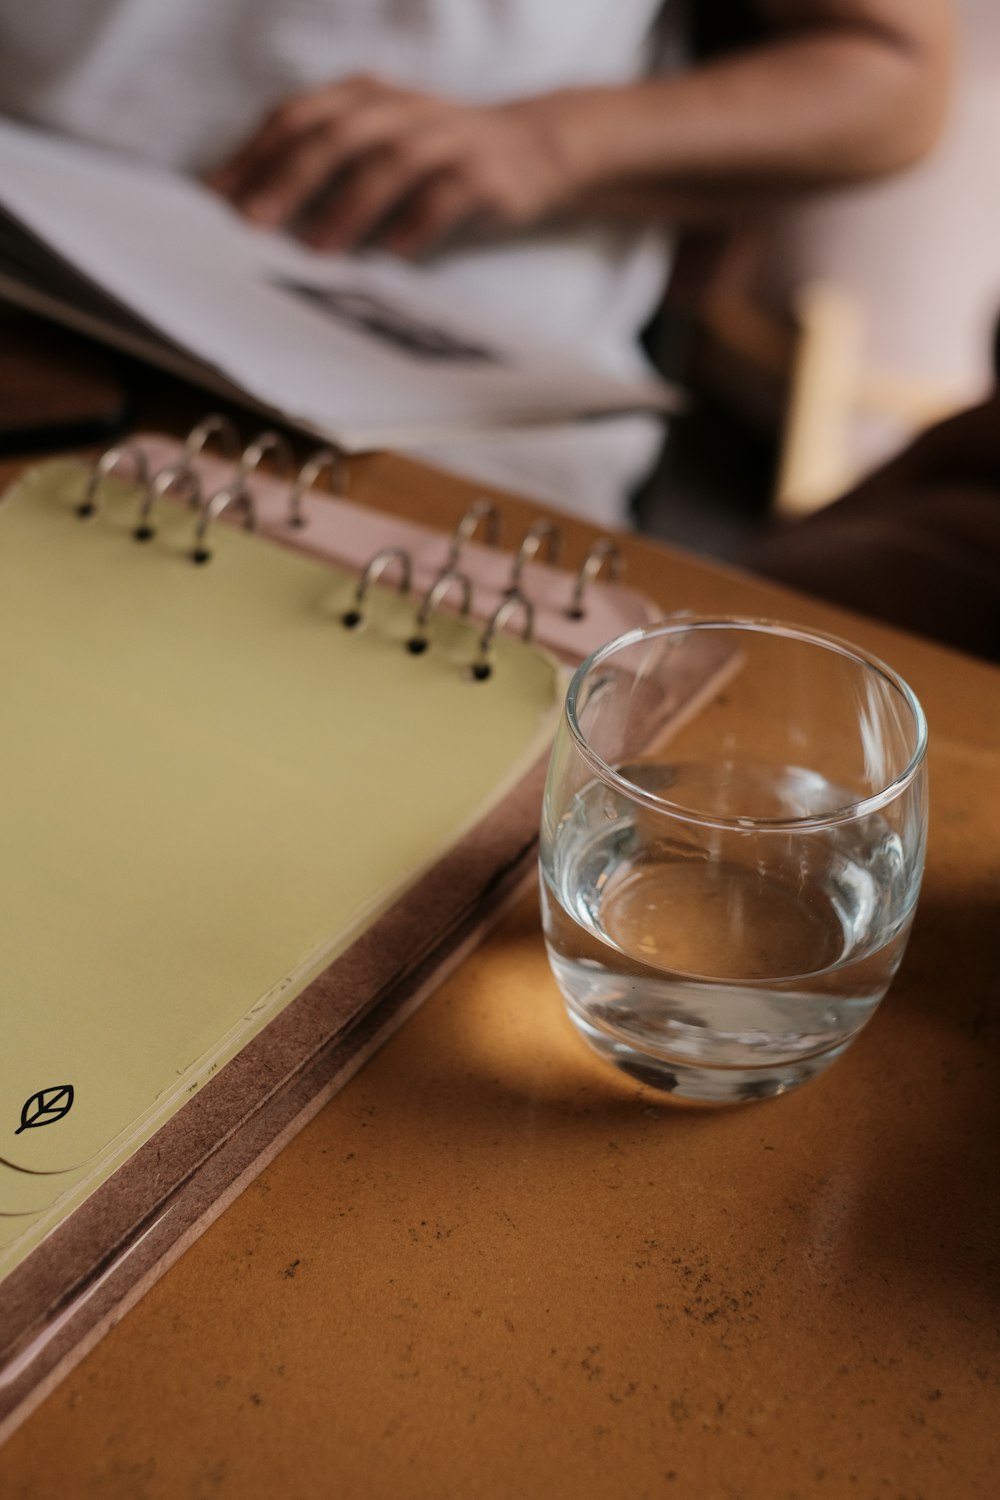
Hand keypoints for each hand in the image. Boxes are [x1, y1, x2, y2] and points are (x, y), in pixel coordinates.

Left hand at [206, 75, 580, 256]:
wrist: (537, 149)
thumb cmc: (438, 158)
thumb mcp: (379, 143)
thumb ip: (325, 163)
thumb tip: (253, 210)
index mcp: (363, 96)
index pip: (296, 117)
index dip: (254, 155)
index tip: (216, 201)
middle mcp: (400, 108)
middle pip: (335, 135)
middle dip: (289, 178)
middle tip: (253, 224)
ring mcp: (444, 138)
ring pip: (389, 163)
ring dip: (348, 207)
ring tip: (316, 251)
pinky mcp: (483, 173)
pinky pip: (445, 197)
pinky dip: (416, 226)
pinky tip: (392, 258)